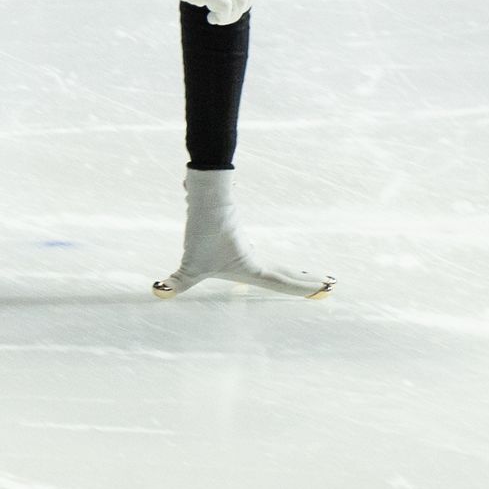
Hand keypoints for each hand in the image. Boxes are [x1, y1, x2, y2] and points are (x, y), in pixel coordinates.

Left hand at [152, 167, 331, 298]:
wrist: (209, 197)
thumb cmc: (203, 230)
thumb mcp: (189, 264)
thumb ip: (177, 281)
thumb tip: (157, 291)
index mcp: (252, 267)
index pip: (282, 283)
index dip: (303, 289)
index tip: (326, 291)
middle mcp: (255, 259)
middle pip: (287, 274)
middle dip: (308, 282)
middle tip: (331, 286)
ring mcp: (250, 249)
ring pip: (280, 265)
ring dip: (298, 273)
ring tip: (317, 278)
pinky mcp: (242, 241)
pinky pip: (269, 259)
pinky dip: (283, 266)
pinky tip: (283, 270)